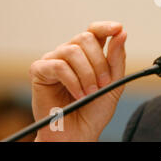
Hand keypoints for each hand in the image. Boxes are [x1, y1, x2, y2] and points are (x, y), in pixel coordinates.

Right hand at [29, 21, 126, 140]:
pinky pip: (58, 66)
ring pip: (72, 51)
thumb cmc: (94, 109)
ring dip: (87, 74)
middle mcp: (70, 52)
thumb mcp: (114, 82)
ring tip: (90, 92)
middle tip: (103, 83)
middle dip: (99, 62)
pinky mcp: (39, 71)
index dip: (105, 26)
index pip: (95, 30)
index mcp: (88, 52)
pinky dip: (72, 81)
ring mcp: (53, 60)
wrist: (78, 133)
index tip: (118, 28)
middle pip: (86, 38)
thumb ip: (117, 57)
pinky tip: (78, 94)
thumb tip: (121, 32)